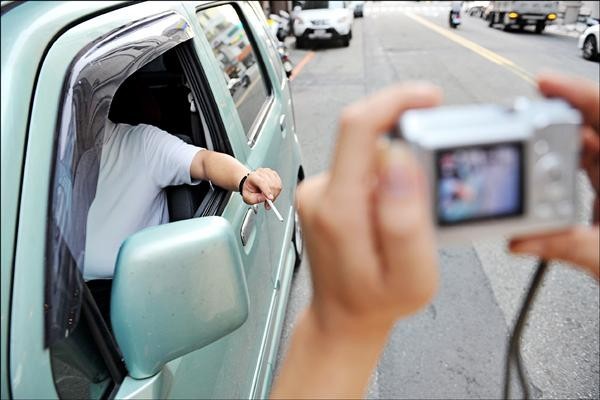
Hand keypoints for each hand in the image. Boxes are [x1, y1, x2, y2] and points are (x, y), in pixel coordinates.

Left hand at [241, 168, 282, 208]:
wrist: (249, 183)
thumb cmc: (249, 190)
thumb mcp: (248, 198)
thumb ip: (255, 199)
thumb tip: (265, 198)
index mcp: (252, 176)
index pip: (262, 182)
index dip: (267, 191)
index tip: (270, 199)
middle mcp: (261, 172)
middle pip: (271, 184)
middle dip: (272, 195)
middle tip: (268, 203)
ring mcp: (268, 172)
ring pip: (277, 185)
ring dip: (275, 194)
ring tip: (269, 198)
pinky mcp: (274, 174)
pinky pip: (279, 184)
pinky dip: (277, 191)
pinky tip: (271, 193)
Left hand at [298, 83, 441, 333]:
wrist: (342, 316)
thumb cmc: (375, 299)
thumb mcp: (411, 274)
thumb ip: (406, 218)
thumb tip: (401, 159)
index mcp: (339, 208)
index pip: (358, 128)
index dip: (396, 101)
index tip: (429, 98)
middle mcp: (320, 193)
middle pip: (366, 137)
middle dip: (408, 146)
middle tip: (426, 193)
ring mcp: (317, 192)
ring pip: (367, 155)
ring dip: (397, 171)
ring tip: (404, 220)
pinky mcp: (322, 193)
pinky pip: (360, 169)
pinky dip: (383, 181)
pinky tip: (388, 216)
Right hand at [510, 72, 599, 280]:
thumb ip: (564, 247)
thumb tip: (522, 239)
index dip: (577, 94)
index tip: (546, 85)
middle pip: (593, 126)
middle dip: (558, 114)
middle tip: (527, 112)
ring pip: (585, 145)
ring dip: (555, 143)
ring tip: (528, 143)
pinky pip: (581, 166)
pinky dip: (559, 164)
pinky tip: (542, 168)